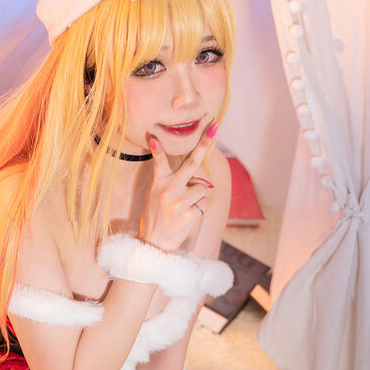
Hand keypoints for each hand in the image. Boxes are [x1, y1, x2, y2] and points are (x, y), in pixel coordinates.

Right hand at [138, 121, 217, 252]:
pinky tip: (188, 214)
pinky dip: (200, 207)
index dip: (158, 150)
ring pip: (203, 187)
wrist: (154, 242)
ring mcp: (179, 202)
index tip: (154, 137)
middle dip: (204, 144)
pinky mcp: (189, 215)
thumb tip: (205, 181)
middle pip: (191, 163)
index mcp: (159, 183)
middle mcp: (169, 190)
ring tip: (185, 205)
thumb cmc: (157, 213)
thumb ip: (178, 183)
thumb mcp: (157, 194)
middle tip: (215, 127)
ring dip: (198, 195)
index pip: (159, 162)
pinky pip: (205, 202)